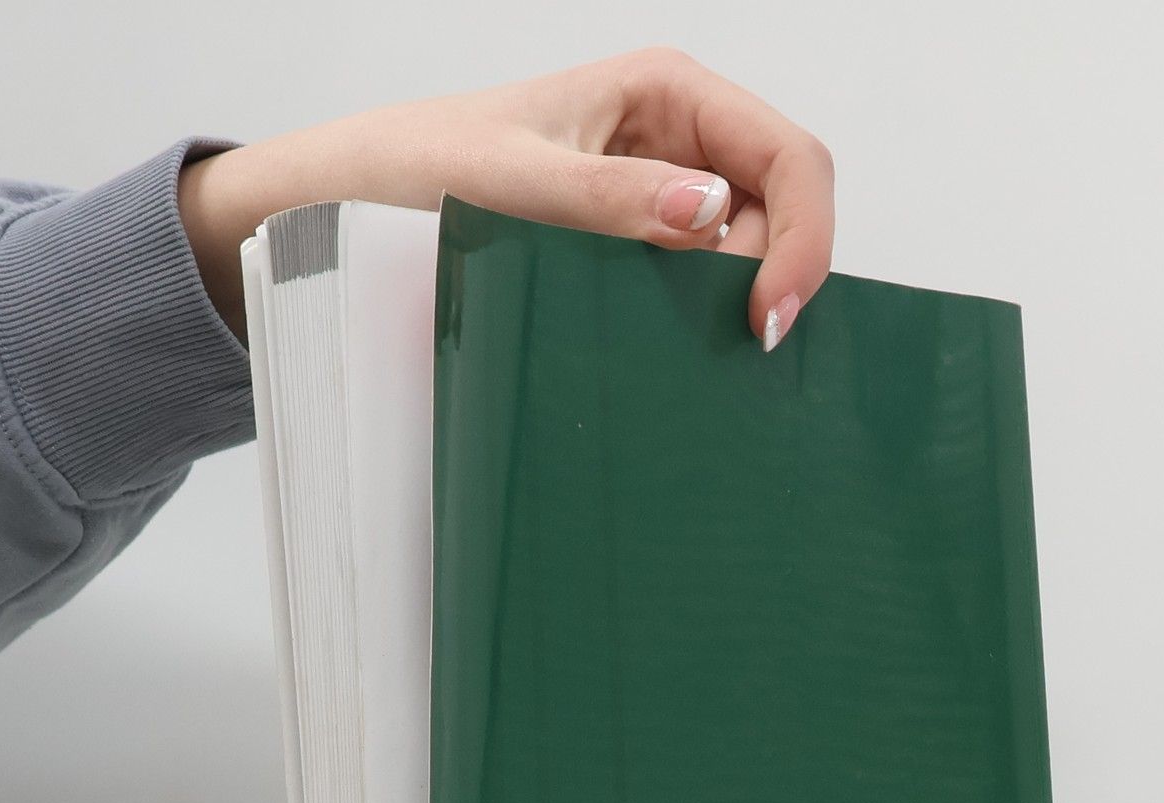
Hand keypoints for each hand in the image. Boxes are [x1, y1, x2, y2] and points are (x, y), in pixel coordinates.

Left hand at [179, 49, 834, 350]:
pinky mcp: (641, 244)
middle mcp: (681, 135)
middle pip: (783, 211)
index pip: (789, 159)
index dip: (803, 240)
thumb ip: (615, 200)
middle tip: (728, 348)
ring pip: (747, 257)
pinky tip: (670, 350)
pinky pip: (699, 284)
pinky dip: (698, 321)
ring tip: (679, 348)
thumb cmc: (424, 165)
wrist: (360, 197)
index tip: (767, 318)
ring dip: (729, 308)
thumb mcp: (517, 183)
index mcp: (668, 91)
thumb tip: (713, 215)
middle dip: (769, 279)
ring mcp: (666, 192)